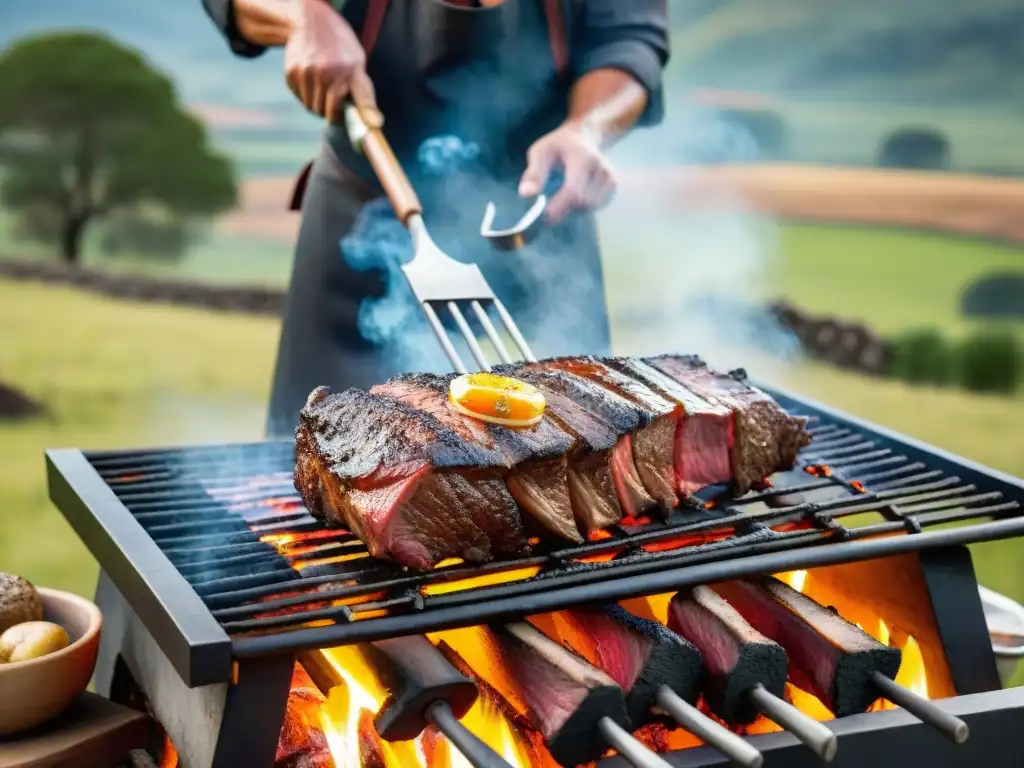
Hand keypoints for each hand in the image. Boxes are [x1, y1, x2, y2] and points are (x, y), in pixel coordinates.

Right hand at [284, 0, 378, 121]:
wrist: (309, 22)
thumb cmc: (339, 47)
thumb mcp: (357, 61)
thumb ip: (363, 91)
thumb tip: (373, 122)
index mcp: (352, 70)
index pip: (363, 99)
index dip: (367, 116)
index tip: (373, 129)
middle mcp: (330, 72)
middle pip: (328, 114)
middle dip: (332, 114)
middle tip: (335, 105)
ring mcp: (309, 73)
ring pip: (312, 108)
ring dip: (318, 106)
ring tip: (323, 89)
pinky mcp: (292, 73)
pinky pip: (300, 98)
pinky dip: (306, 96)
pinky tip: (311, 80)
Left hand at [518, 122, 615, 223]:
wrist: (585, 136)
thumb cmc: (558, 145)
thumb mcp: (540, 152)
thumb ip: (534, 173)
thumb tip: (526, 195)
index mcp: (583, 158)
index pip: (574, 191)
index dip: (558, 207)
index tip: (543, 216)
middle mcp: (601, 168)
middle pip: (583, 202)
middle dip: (564, 208)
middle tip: (548, 207)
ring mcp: (610, 177)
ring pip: (590, 206)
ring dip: (573, 208)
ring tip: (562, 195)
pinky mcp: (613, 186)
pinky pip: (597, 205)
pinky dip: (583, 206)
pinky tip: (576, 194)